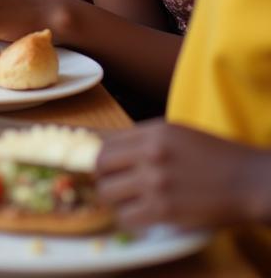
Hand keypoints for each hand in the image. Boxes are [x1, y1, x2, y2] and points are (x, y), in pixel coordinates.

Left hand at [96, 121, 270, 228]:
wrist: (251, 181)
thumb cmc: (217, 156)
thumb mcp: (177, 133)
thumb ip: (144, 137)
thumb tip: (109, 144)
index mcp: (152, 132)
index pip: (104, 143)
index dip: (100, 157)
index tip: (103, 167)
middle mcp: (149, 154)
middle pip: (99, 166)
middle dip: (102, 177)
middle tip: (112, 185)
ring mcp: (155, 182)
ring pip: (108, 193)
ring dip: (113, 200)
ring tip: (127, 202)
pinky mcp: (164, 210)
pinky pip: (127, 217)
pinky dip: (128, 219)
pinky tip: (139, 216)